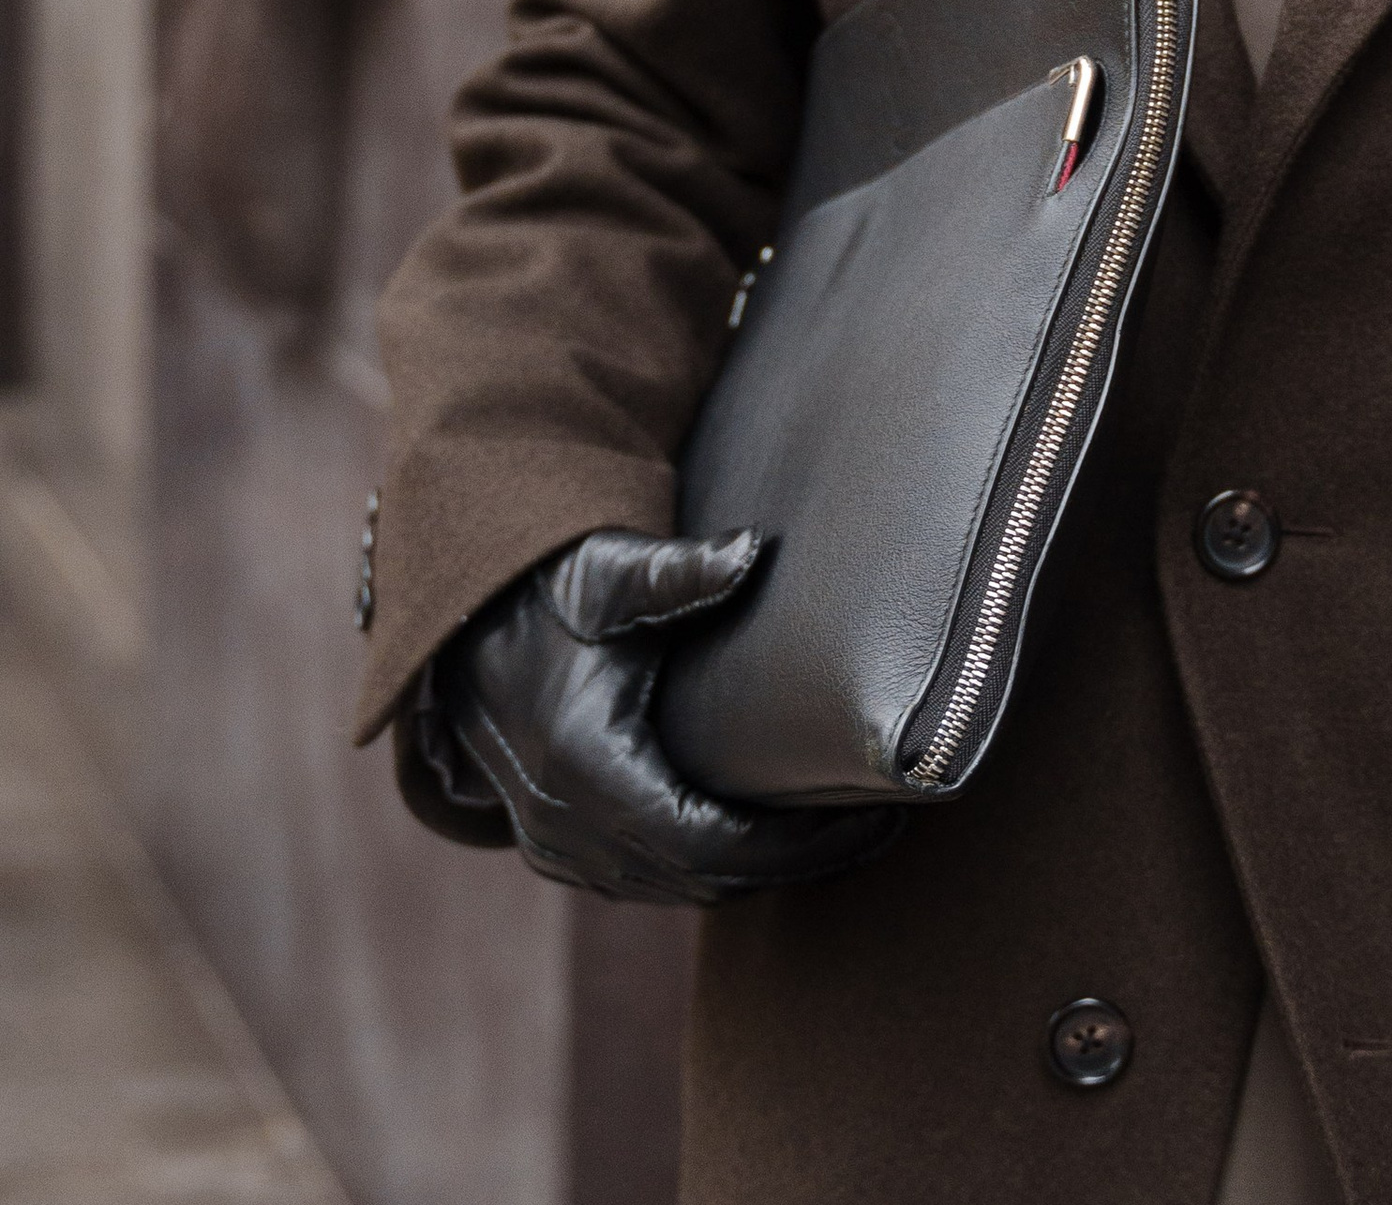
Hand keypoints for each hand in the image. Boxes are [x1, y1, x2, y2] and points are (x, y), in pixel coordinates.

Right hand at [415, 527, 899, 903]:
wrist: (464, 628)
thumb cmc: (546, 593)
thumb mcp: (610, 573)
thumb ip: (680, 571)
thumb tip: (751, 550)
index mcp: (583, 765)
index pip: (710, 841)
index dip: (794, 843)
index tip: (864, 818)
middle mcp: (564, 824)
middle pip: (705, 881)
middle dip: (797, 863)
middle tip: (879, 830)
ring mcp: (554, 847)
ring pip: (678, 891)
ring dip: (759, 875)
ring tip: (844, 839)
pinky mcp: (556, 849)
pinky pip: (648, 884)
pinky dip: (713, 873)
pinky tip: (772, 845)